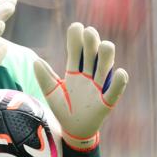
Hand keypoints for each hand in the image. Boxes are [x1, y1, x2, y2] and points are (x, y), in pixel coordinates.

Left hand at [33, 23, 127, 150]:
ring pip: (105, 68)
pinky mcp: (107, 102)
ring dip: (106, 57)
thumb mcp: (51, 93)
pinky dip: (120, 82)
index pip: (76, 51)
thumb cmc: (64, 109)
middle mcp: (89, 76)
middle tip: (89, 32)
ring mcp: (99, 88)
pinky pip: (115, 91)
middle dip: (91, 43)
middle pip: (92, 55)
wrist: (74, 131)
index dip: (76, 39)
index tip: (76, 26)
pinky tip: (121, 72)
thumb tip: (35, 61)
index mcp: (75, 72)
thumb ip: (45, 78)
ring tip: (104, 45)